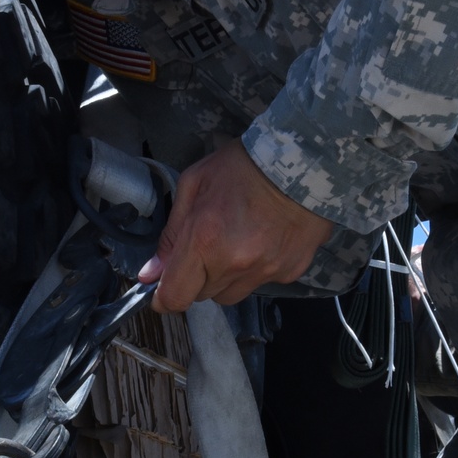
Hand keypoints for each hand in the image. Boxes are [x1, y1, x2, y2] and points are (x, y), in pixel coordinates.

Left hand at [138, 140, 332, 312]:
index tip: (163, 290)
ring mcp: (265, 271)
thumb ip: (171, 234)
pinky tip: (261, 240)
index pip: (176, 296)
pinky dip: (254, 270)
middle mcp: (235, 263)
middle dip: (196, 278)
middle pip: (202, 296)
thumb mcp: (195, 185)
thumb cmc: (246, 165)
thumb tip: (152, 273)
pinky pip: (260, 284)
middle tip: (206, 245)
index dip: (165, 297)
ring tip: (234, 242)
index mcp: (205, 240)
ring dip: (224, 278)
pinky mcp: (288, 272)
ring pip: (231, 294)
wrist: (306, 160)